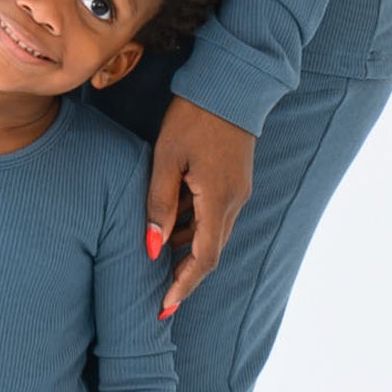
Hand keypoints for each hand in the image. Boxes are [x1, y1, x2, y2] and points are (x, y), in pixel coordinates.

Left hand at [147, 95, 255, 312]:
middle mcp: (234, 202)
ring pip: (213, 234)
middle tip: (160, 297)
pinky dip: (195, 228)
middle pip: (211, 252)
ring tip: (158, 260)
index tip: (165, 307)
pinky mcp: (235, 181)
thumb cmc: (193, 116)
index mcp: (218, 200)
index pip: (203, 259)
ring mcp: (238, 191)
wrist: (230, 84)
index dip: (183, 286)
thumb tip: (153, 248)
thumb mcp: (166, 157)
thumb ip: (159, 203)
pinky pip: (215, 215)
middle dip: (185, 277)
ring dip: (189, 250)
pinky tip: (173, 225)